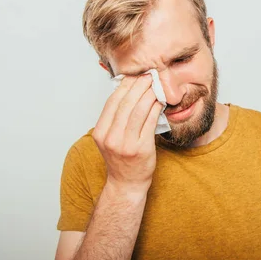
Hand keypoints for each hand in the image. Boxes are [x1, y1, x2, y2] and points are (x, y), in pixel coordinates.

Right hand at [91, 74, 163, 194]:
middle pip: (125, 103)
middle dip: (139, 86)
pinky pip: (150, 122)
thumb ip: (115, 118)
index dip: (124, 86)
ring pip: (139, 110)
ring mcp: (126, 144)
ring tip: (156, 85)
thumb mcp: (110, 138)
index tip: (135, 75)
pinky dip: (156, 108)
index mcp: (100, 132)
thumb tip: (128, 90)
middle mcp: (111, 138)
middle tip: (149, 75)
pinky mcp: (142, 149)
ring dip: (149, 94)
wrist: (126, 184)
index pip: (112, 102)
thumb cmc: (121, 159)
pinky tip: (160, 101)